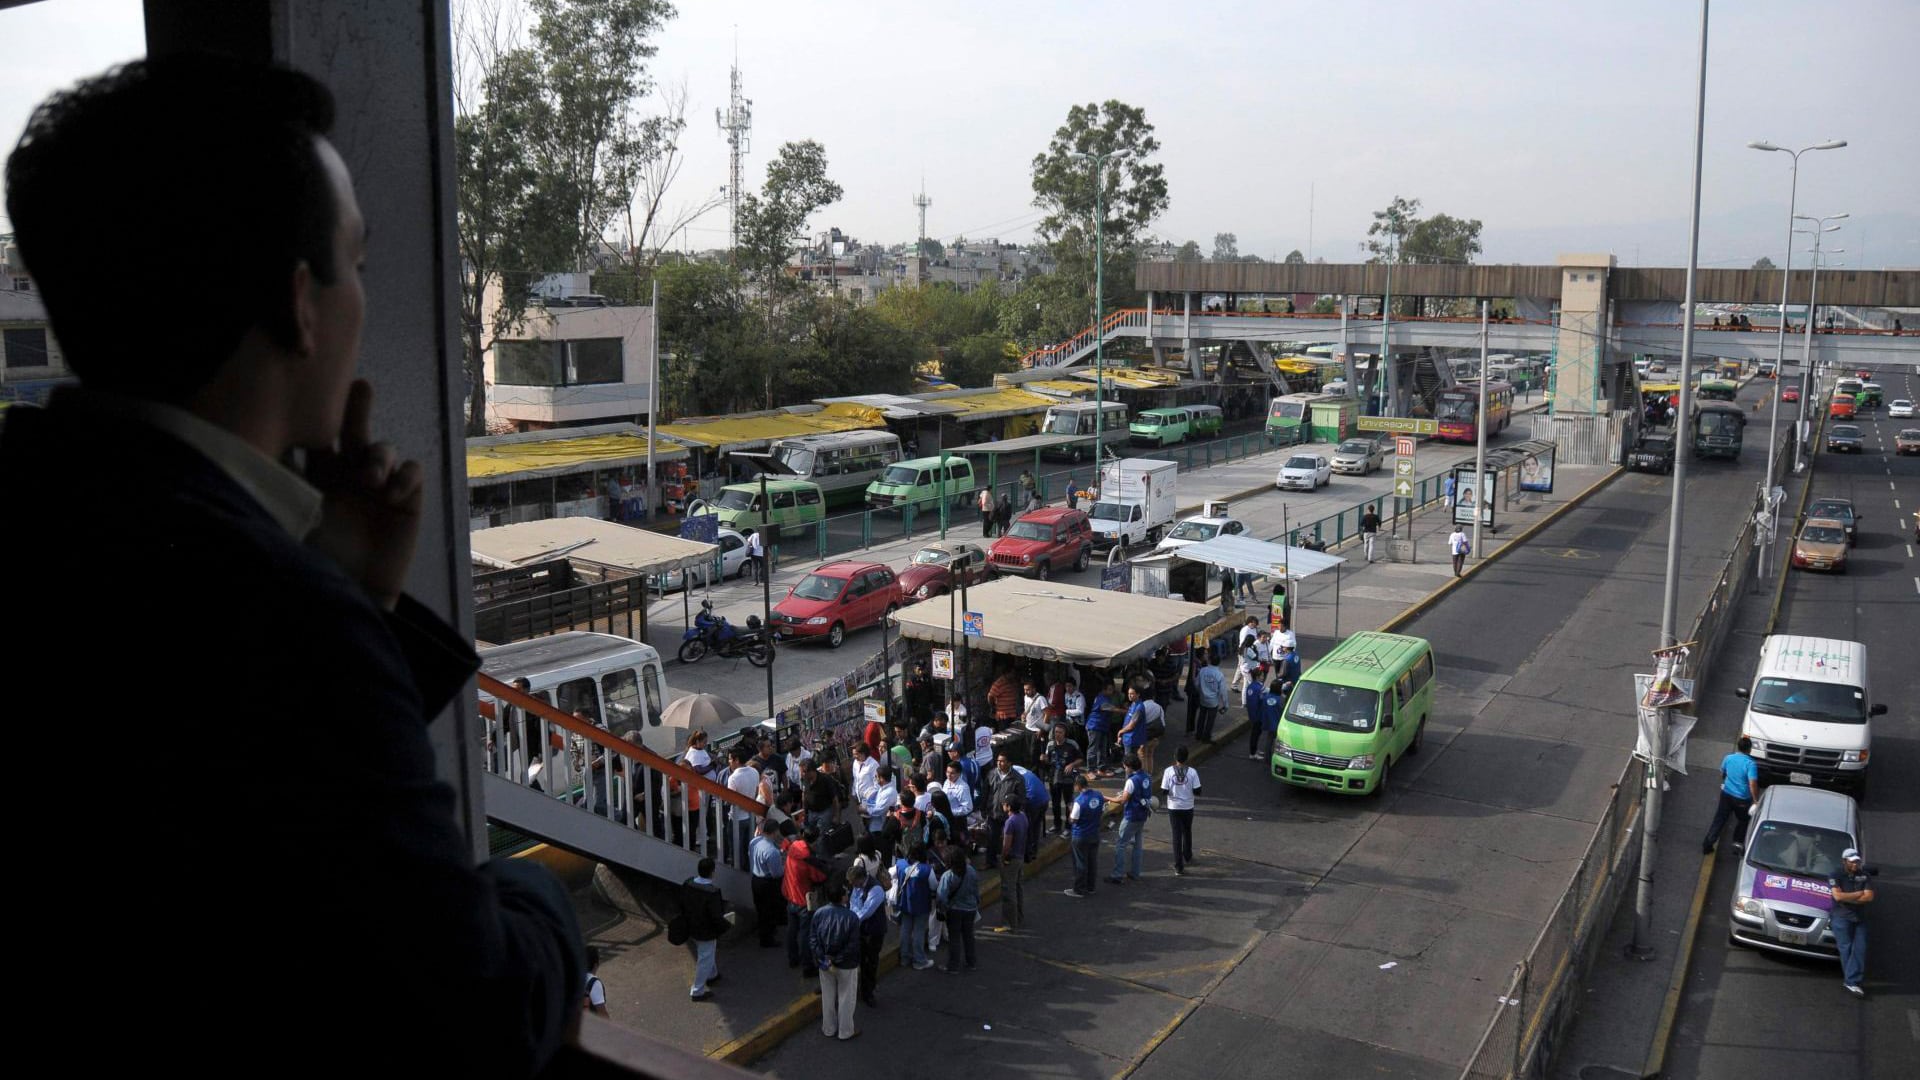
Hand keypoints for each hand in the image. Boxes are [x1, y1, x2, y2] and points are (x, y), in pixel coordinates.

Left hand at [305, 380, 422, 610]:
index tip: (314, 391)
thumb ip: (282, 482)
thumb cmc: (315, 558)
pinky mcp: (407, 500)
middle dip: (357, 406)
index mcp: (317, 472)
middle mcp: (348, 472)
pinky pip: (412, 473)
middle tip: (360, 386)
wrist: (350, 593)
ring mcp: (380, 484)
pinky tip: (393, 494)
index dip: (318, 414)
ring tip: (369, 478)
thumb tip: (257, 446)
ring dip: (378, 457)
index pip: (317, 434)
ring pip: (383, 449)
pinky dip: (405, 477)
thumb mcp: (292, 516)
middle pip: (352, 429)